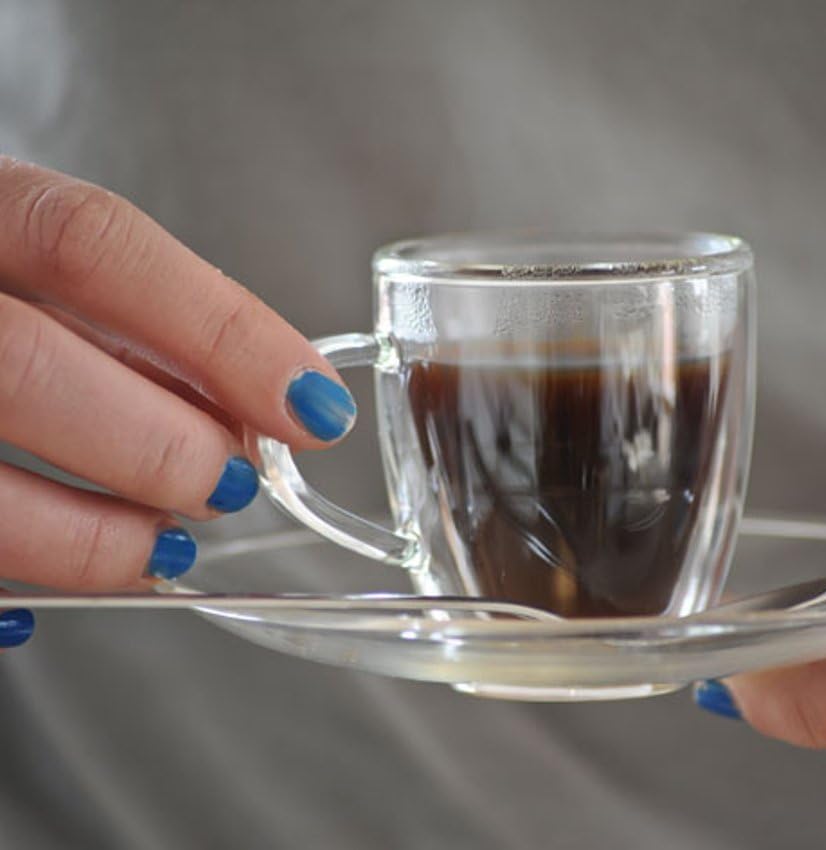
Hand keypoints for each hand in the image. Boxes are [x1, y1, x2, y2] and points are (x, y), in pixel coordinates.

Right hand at [0, 158, 356, 645]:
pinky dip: (3, 591)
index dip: (220, 331)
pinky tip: (43, 607)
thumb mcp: (36, 266)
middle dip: (156, 446)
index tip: (313, 408)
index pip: (94, 243)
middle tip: (226, 486)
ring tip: (157, 549)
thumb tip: (262, 407)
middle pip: (26, 364)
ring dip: (88, 538)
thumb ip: (131, 322)